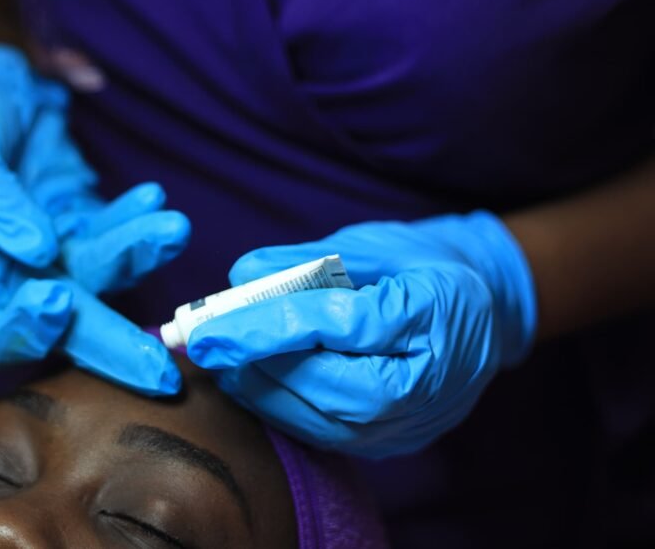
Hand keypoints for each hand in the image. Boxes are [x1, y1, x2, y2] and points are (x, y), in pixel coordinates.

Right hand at [0, 43, 189, 394]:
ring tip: (171, 227)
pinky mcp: (86, 229)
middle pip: (59, 329)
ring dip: (137, 258)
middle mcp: (9, 279)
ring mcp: (53, 257)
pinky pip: (117, 235)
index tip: (56, 302)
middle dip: (111, 348)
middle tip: (160, 371)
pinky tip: (153, 200)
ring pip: (100, 278)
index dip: (19, 332)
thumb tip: (38, 251)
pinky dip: (137, 222)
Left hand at [186, 212, 536, 456]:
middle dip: (252, 365)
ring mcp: (409, 421)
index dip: (264, 327)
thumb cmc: (424, 264)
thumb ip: (304, 261)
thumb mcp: (371, 243)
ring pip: (319, 420)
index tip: (208, 327)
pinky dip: (279, 408)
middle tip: (201, 343)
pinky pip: (324, 434)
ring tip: (218, 359)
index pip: (335, 326)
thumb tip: (239, 275)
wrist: (485, 309)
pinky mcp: (389, 442)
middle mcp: (424, 382)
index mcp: (429, 315)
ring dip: (258, 390)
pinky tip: (249, 380)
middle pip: (324, 386)